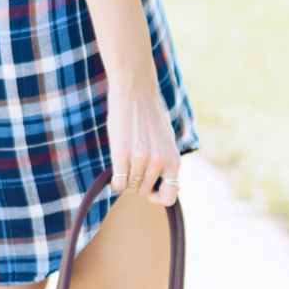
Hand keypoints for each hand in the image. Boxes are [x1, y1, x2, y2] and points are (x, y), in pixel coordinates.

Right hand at [107, 78, 180, 206]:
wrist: (136, 91)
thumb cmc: (150, 116)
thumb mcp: (167, 141)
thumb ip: (166, 162)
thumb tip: (163, 185)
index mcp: (174, 159)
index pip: (170, 196)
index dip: (158, 197)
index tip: (151, 190)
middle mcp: (159, 160)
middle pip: (144, 192)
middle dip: (137, 186)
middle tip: (132, 172)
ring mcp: (140, 157)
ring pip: (130, 187)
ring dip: (125, 180)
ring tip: (125, 166)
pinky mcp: (121, 152)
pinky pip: (118, 182)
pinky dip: (115, 181)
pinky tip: (115, 171)